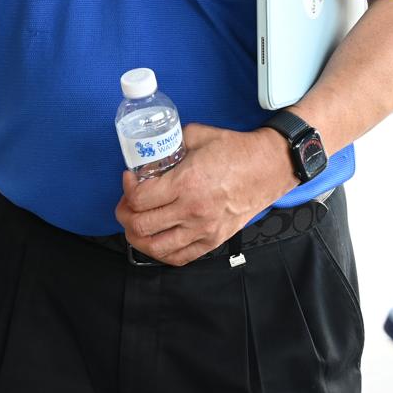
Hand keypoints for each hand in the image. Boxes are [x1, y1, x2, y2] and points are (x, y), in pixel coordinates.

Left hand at [114, 124, 295, 266]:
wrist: (268, 167)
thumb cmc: (234, 149)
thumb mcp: (196, 135)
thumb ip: (169, 143)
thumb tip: (150, 150)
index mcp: (186, 183)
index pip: (139, 199)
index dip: (126, 189)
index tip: (130, 178)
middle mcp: (193, 211)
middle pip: (141, 225)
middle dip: (125, 214)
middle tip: (127, 202)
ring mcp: (204, 230)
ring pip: (155, 247)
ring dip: (137, 236)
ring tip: (136, 222)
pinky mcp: (214, 241)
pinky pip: (179, 257)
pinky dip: (161, 252)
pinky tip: (155, 239)